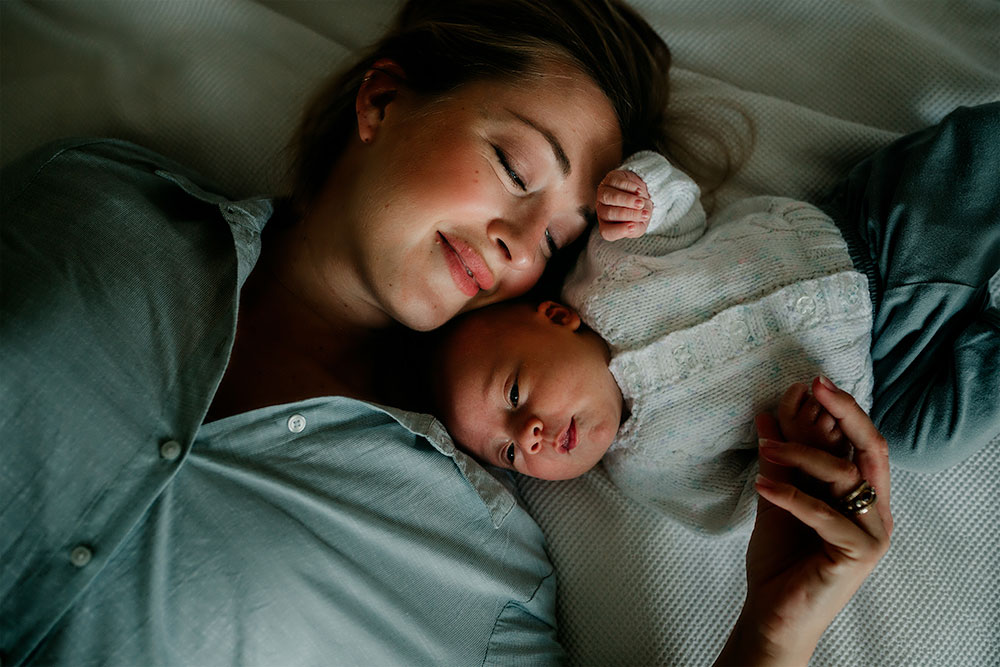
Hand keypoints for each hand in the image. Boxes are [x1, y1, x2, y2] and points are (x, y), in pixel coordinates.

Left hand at [596, 168, 652, 240]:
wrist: (640, 195)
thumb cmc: (638, 213)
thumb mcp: (640, 225)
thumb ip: (637, 229)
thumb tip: (633, 226)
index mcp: (607, 225)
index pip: (607, 232)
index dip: (619, 230)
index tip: (633, 227)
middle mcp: (601, 210)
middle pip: (608, 213)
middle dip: (628, 214)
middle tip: (645, 214)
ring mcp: (603, 193)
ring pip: (609, 197)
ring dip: (626, 200)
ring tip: (641, 203)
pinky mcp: (610, 179)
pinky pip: (616, 182)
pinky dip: (629, 187)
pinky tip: (639, 191)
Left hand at [716, 377, 891, 665]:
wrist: (773, 613)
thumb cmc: (780, 558)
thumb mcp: (777, 497)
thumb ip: (778, 461)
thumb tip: (768, 413)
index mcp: (862, 495)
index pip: (861, 441)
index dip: (842, 409)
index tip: (811, 382)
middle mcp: (877, 510)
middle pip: (872, 449)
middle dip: (844, 412)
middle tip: (813, 386)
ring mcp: (873, 533)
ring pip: (845, 476)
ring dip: (802, 454)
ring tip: (767, 446)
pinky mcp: (859, 554)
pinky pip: (826, 514)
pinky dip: (793, 496)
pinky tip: (764, 485)